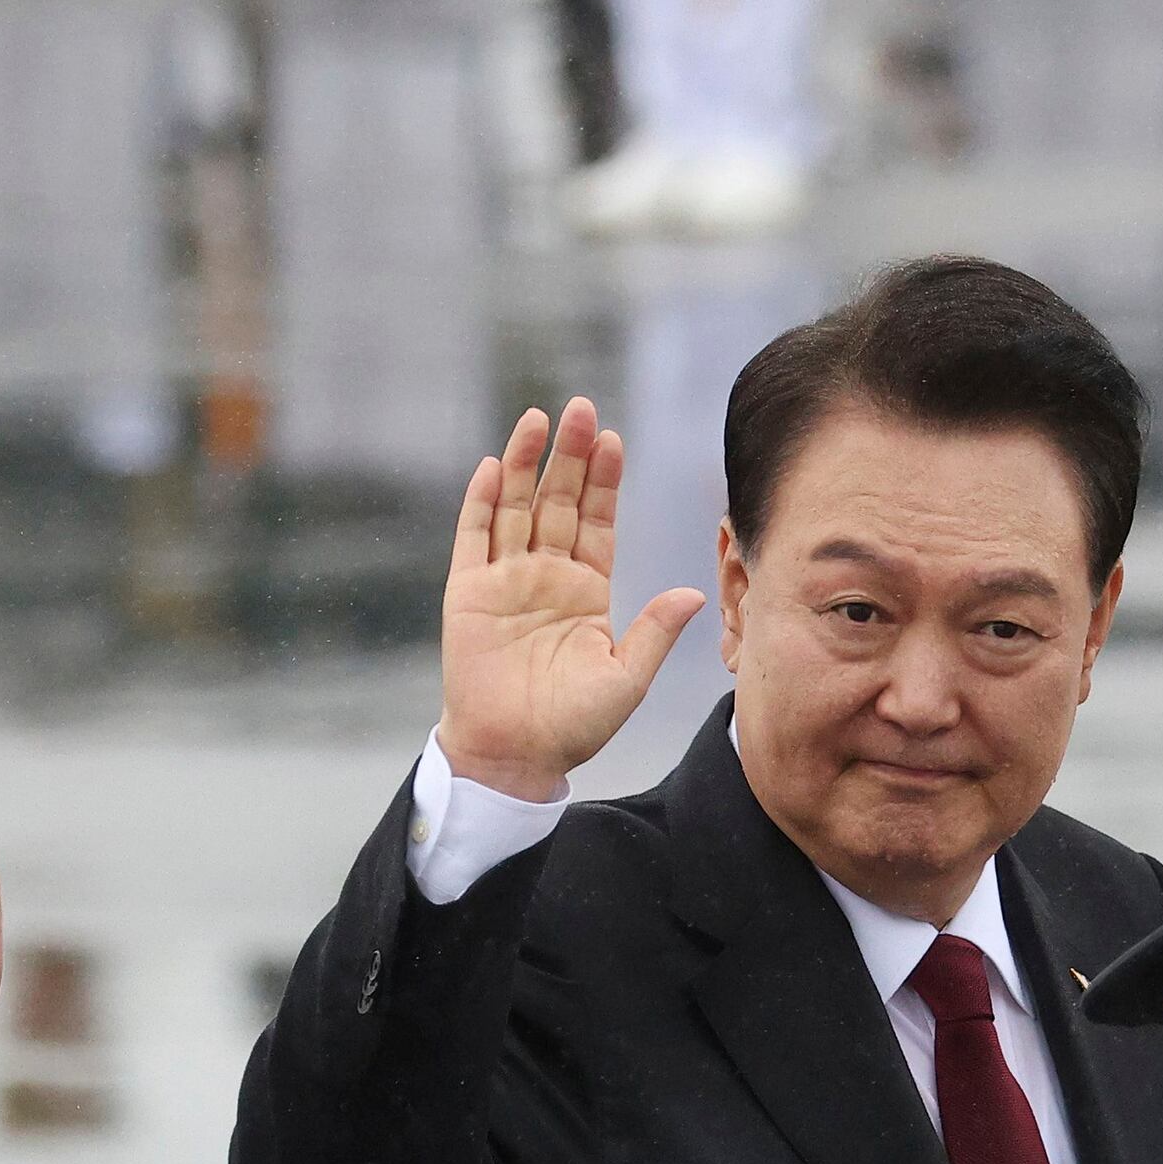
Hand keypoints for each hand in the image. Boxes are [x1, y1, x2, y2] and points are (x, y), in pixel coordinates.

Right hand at [439, 398, 700, 804]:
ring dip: (526, 463)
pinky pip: (473, 538)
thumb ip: (654, 631)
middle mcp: (545, 576)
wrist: (515, 755)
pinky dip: (481, 502)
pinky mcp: (467, 594)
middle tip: (581, 408)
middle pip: (558, 502)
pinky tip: (493, 467)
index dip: (604, 481)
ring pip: (516, 508)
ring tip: (539, 418)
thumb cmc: (572, 725)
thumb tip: (695, 593)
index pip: (597, 521)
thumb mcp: (626, 677)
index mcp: (586, 590)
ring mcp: (504, 581)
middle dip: (570, 456)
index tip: (613, 440)